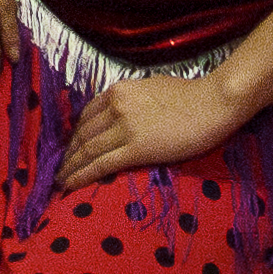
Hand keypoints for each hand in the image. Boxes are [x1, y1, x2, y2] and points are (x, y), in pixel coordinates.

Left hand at [58, 67, 241, 189]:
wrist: (212, 103)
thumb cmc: (190, 96)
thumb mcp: (150, 88)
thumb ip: (131, 100)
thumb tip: (121, 115)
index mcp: (118, 91)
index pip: (86, 115)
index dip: (75, 133)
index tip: (70, 147)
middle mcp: (115, 107)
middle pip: (83, 133)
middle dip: (69, 153)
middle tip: (59, 168)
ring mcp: (124, 128)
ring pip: (87, 150)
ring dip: (70, 167)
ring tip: (60, 180)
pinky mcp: (135, 149)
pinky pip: (100, 164)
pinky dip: (81, 175)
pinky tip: (70, 185)